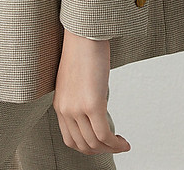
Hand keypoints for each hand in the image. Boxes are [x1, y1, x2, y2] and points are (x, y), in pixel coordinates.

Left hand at [53, 28, 131, 155]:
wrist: (84, 33)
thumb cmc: (83, 50)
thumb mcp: (76, 79)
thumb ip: (80, 96)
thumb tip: (95, 110)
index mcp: (60, 104)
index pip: (70, 139)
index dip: (88, 147)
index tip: (102, 144)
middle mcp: (66, 109)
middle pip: (82, 145)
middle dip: (100, 151)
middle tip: (114, 146)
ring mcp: (78, 108)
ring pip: (95, 143)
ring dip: (111, 149)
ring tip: (122, 144)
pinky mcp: (92, 104)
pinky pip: (104, 134)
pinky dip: (116, 143)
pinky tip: (123, 142)